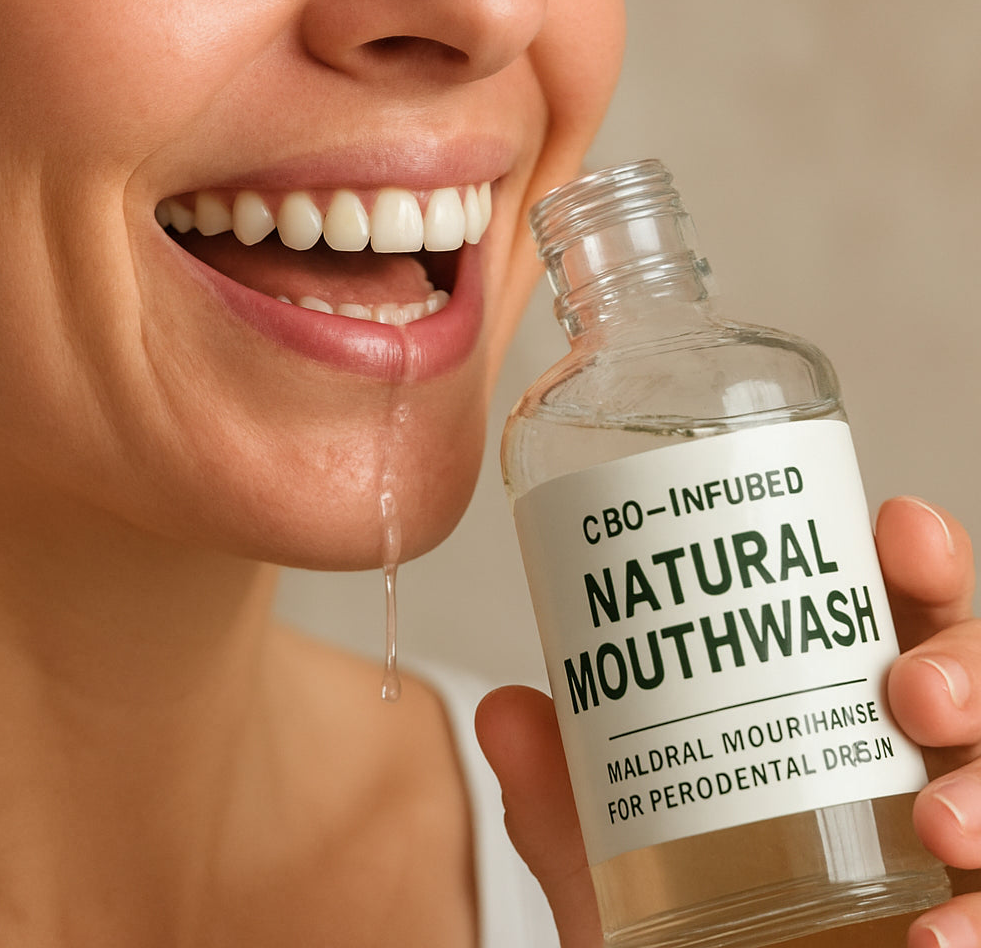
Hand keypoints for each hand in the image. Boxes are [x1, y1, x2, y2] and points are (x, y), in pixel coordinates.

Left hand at [477, 496, 977, 947]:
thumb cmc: (676, 942)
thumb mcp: (611, 870)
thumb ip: (563, 802)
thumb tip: (500, 710)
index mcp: (822, 708)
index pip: (884, 607)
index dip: (912, 554)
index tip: (893, 529)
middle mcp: (899, 764)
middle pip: (972, 666)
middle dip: (964, 659)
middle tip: (911, 693)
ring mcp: (951, 838)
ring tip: (939, 824)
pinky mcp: (973, 913)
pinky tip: (937, 941)